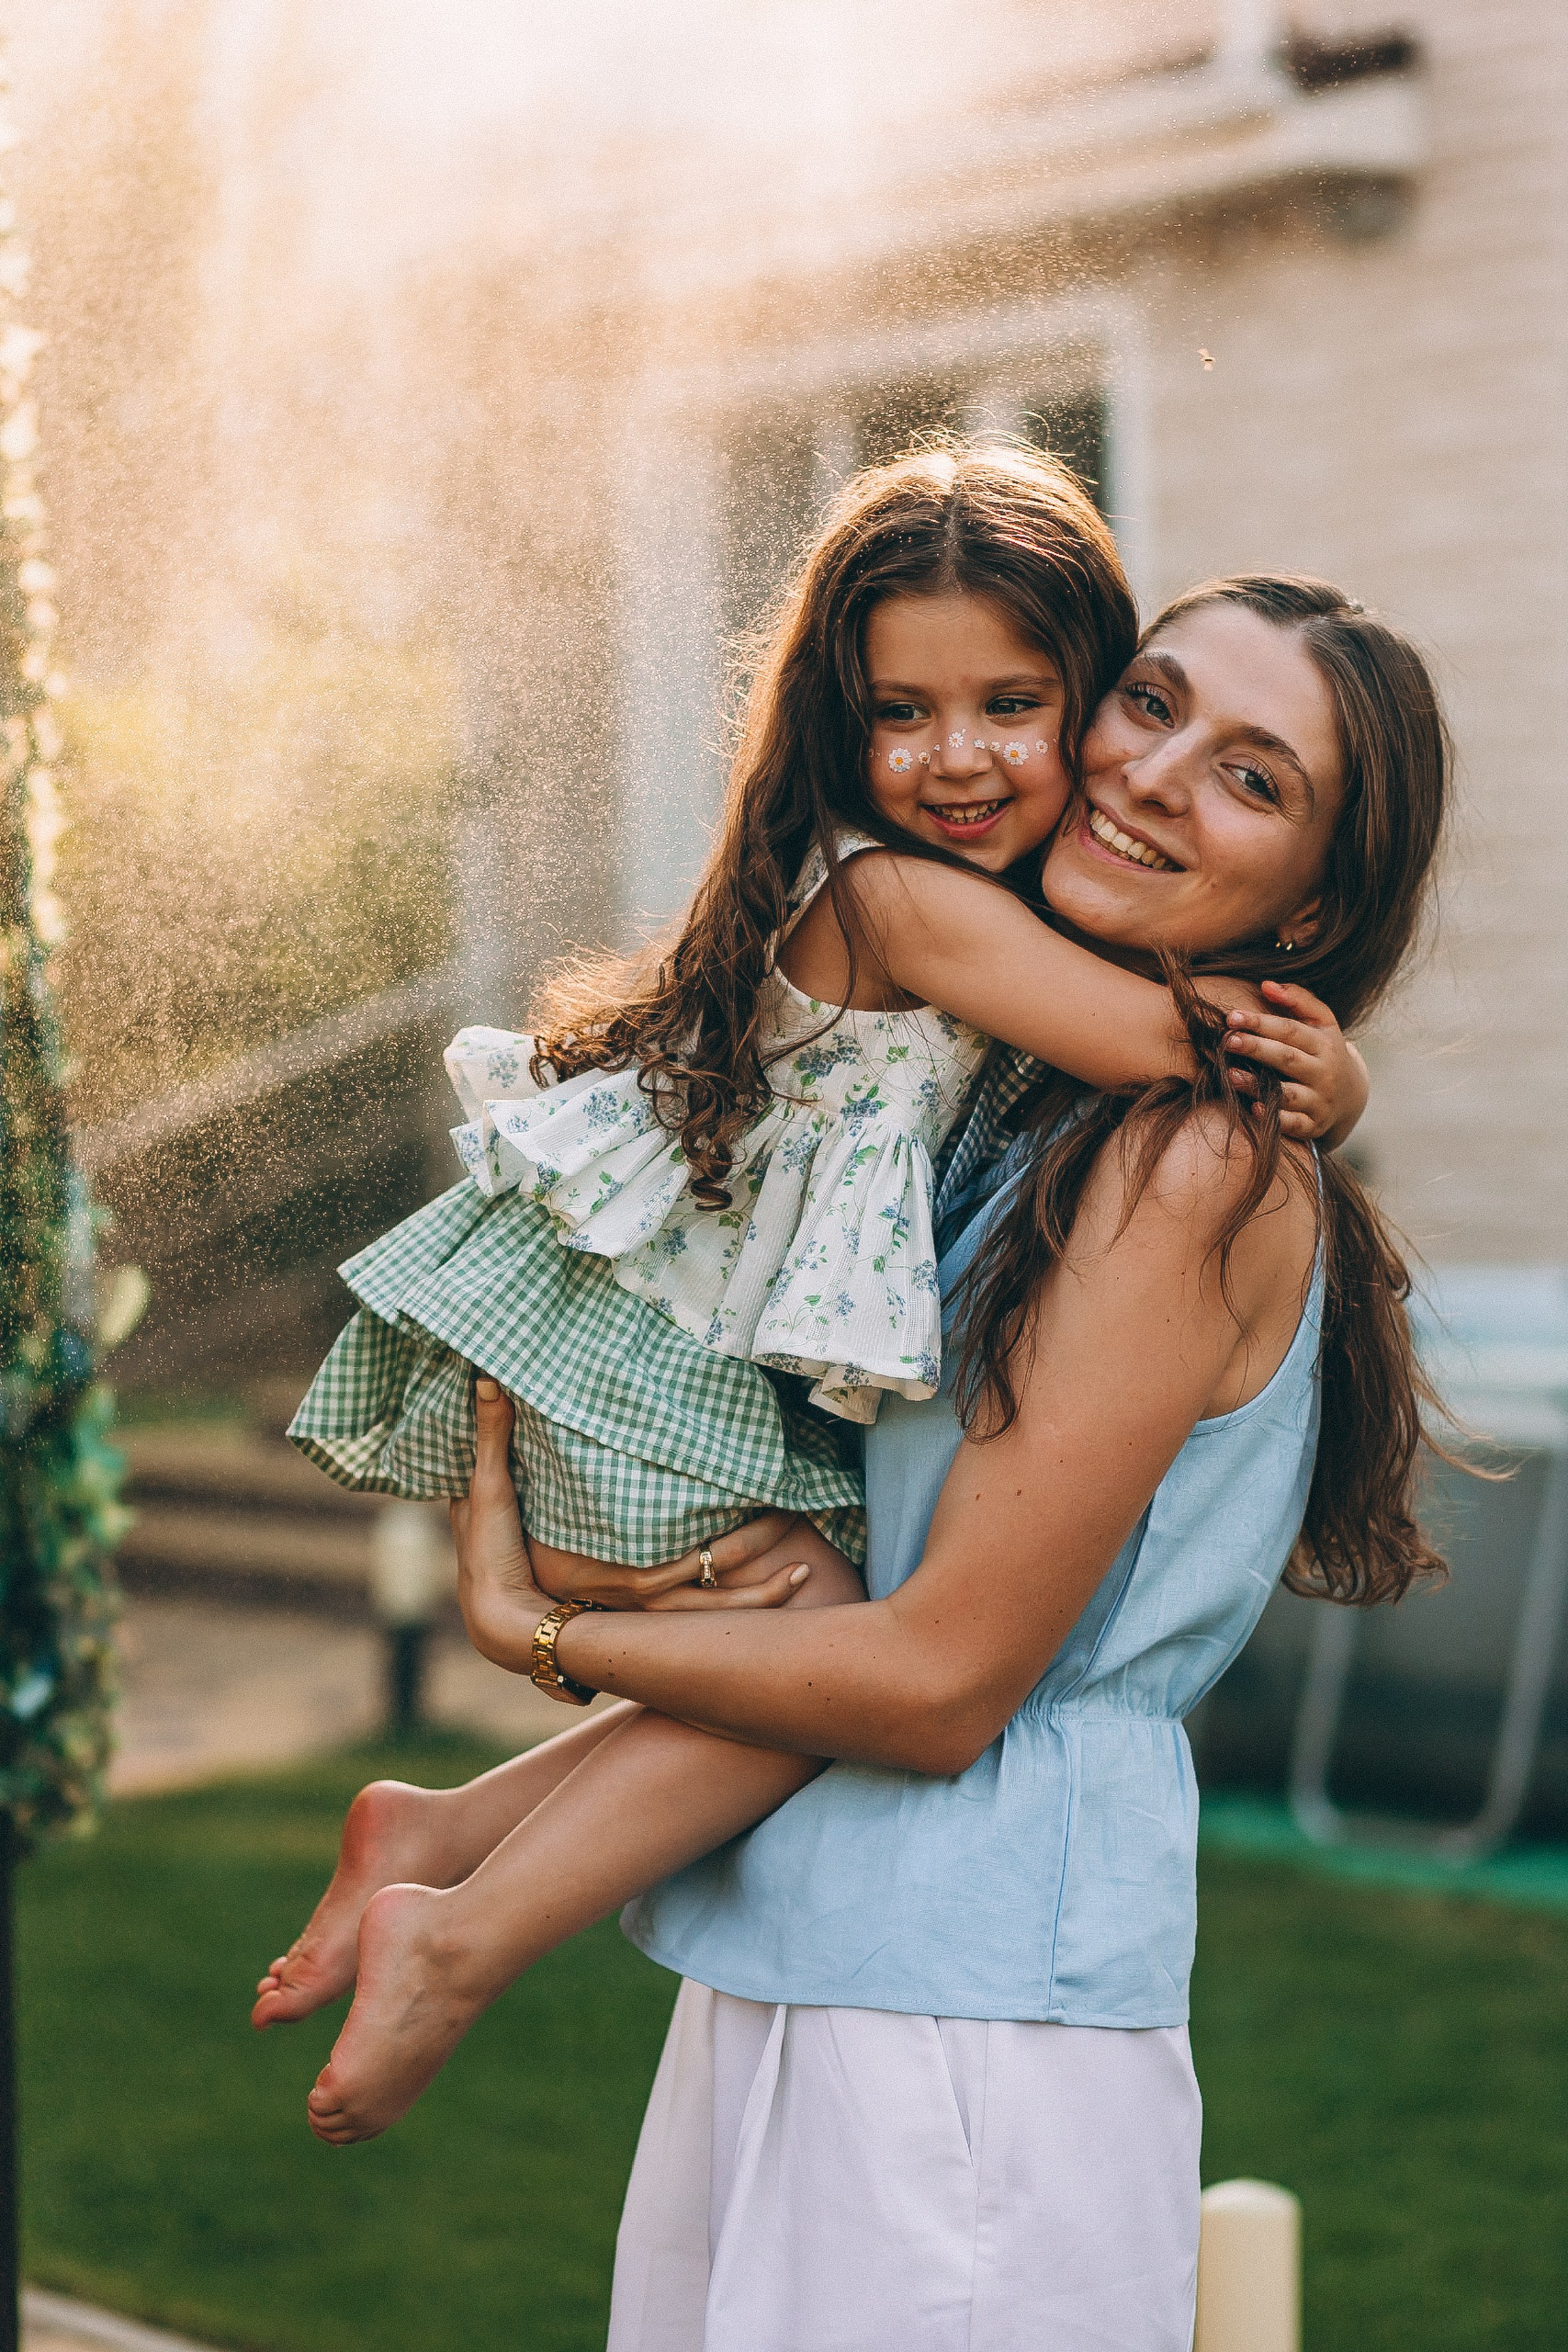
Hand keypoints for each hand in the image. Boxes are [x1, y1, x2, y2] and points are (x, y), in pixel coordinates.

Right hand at [454, 1381, 812, 1678]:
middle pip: (714, 1583)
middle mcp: (637, 1599)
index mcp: (616, 1567)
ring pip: (714, 1616)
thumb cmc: (491, 1558)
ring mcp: (641, 1617)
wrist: (490, 1624)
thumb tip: (488, 1378)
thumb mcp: (488, 1494)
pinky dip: (734, 1613)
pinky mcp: (639, 1623)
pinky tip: (769, 1596)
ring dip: (760, 1598)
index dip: (735, 1530)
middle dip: (761, 1559)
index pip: (689, 1554)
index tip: (776, 1497)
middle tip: (806, 1529)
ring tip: (806, 1574)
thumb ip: (494, 1434)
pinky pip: (698, 1626)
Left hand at [1222, 980, 1367, 1144]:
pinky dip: (1275, 1118)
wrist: (1351, 1096)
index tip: (1232, 1017)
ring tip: (1230, 1075)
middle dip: (1257, 1048)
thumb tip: (1265, 984)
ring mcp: (1319, 1101)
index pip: (1290, 1031)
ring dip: (1258, 1085)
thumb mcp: (1322, 1022)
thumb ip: (1297, 999)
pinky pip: (1293, 1124)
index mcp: (1324, 1044)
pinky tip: (1254, 1109)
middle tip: (1228, 1041)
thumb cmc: (1324, 1051)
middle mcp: (1323, 1073)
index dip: (1261, 1023)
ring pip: (1287, 1093)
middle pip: (1287, 1059)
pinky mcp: (1313, 1125)